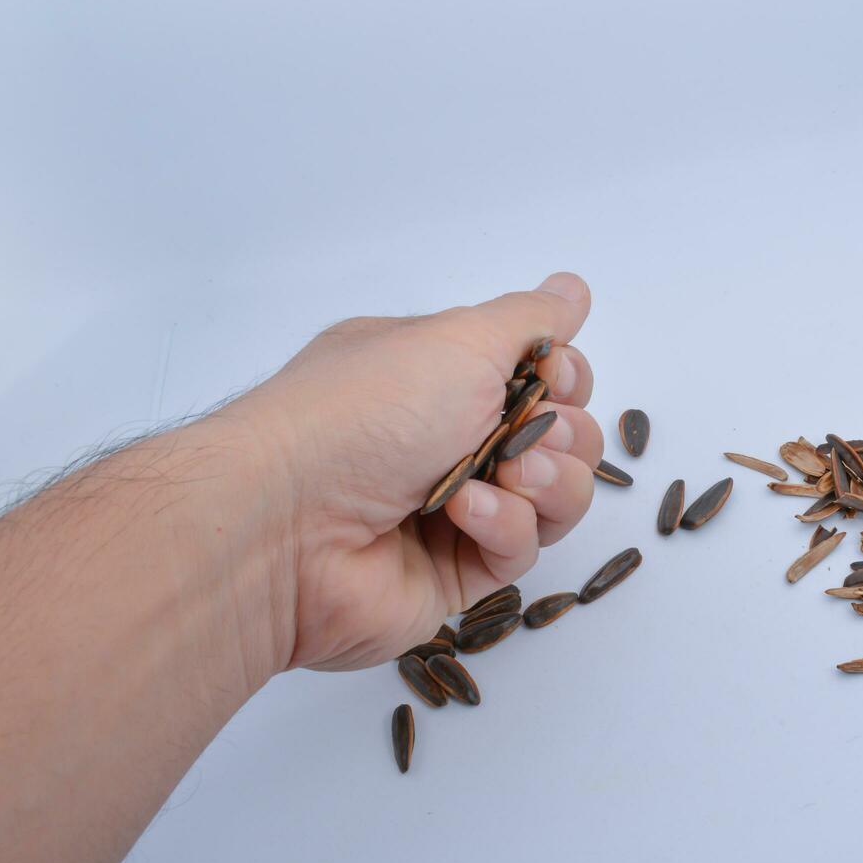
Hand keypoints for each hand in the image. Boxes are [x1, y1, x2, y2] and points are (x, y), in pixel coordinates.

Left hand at [245, 273, 599, 671]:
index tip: (549, 373)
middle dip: (562, 431)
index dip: (563, 375)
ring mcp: (453, 512)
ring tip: (507, 475)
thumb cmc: (365, 411)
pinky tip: (462, 516)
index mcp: (439, 376)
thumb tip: (575, 287)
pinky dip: (502, 526)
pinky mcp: (455, 575)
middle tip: (526, 431)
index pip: (541, 376)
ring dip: (546, 480)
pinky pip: (519, 551)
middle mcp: (447, 439)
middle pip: (561, 437)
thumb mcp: (456, 338)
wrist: (287, 522)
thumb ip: (530, 318)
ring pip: (555, 498)